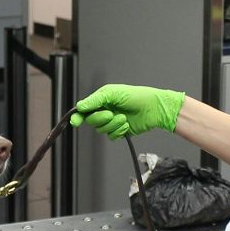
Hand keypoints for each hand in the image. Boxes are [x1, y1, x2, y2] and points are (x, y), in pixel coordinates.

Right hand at [70, 84, 185, 138]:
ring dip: (113, 125)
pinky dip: (119, 131)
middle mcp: (105, 111)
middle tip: (111, 114)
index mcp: (102, 100)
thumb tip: (80, 106)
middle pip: (91, 121)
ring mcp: (112, 122)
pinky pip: (111, 136)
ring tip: (124, 118)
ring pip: (101, 130)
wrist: (154, 108)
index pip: (85, 110)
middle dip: (101, 118)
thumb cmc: (137, 96)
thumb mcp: (114, 93)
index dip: (78, 116)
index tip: (75, 122)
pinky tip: (127, 125)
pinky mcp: (120, 131)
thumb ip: (95, 100)